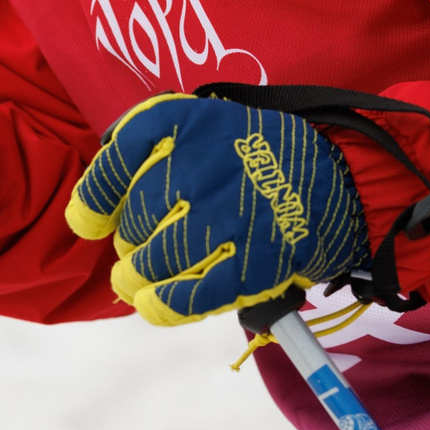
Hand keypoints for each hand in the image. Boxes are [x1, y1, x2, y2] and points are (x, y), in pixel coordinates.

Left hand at [66, 93, 368, 325]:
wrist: (340, 183)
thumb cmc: (256, 157)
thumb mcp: (208, 125)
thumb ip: (152, 151)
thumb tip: (90, 212)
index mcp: (193, 123)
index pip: (120, 154)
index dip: (96, 194)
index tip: (88, 219)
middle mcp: (207, 165)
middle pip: (134, 220)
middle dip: (129, 241)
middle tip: (138, 247)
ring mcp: (232, 215)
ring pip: (154, 261)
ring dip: (138, 277)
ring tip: (135, 281)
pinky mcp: (255, 261)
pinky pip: (192, 295)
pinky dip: (165, 306)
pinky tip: (154, 304)